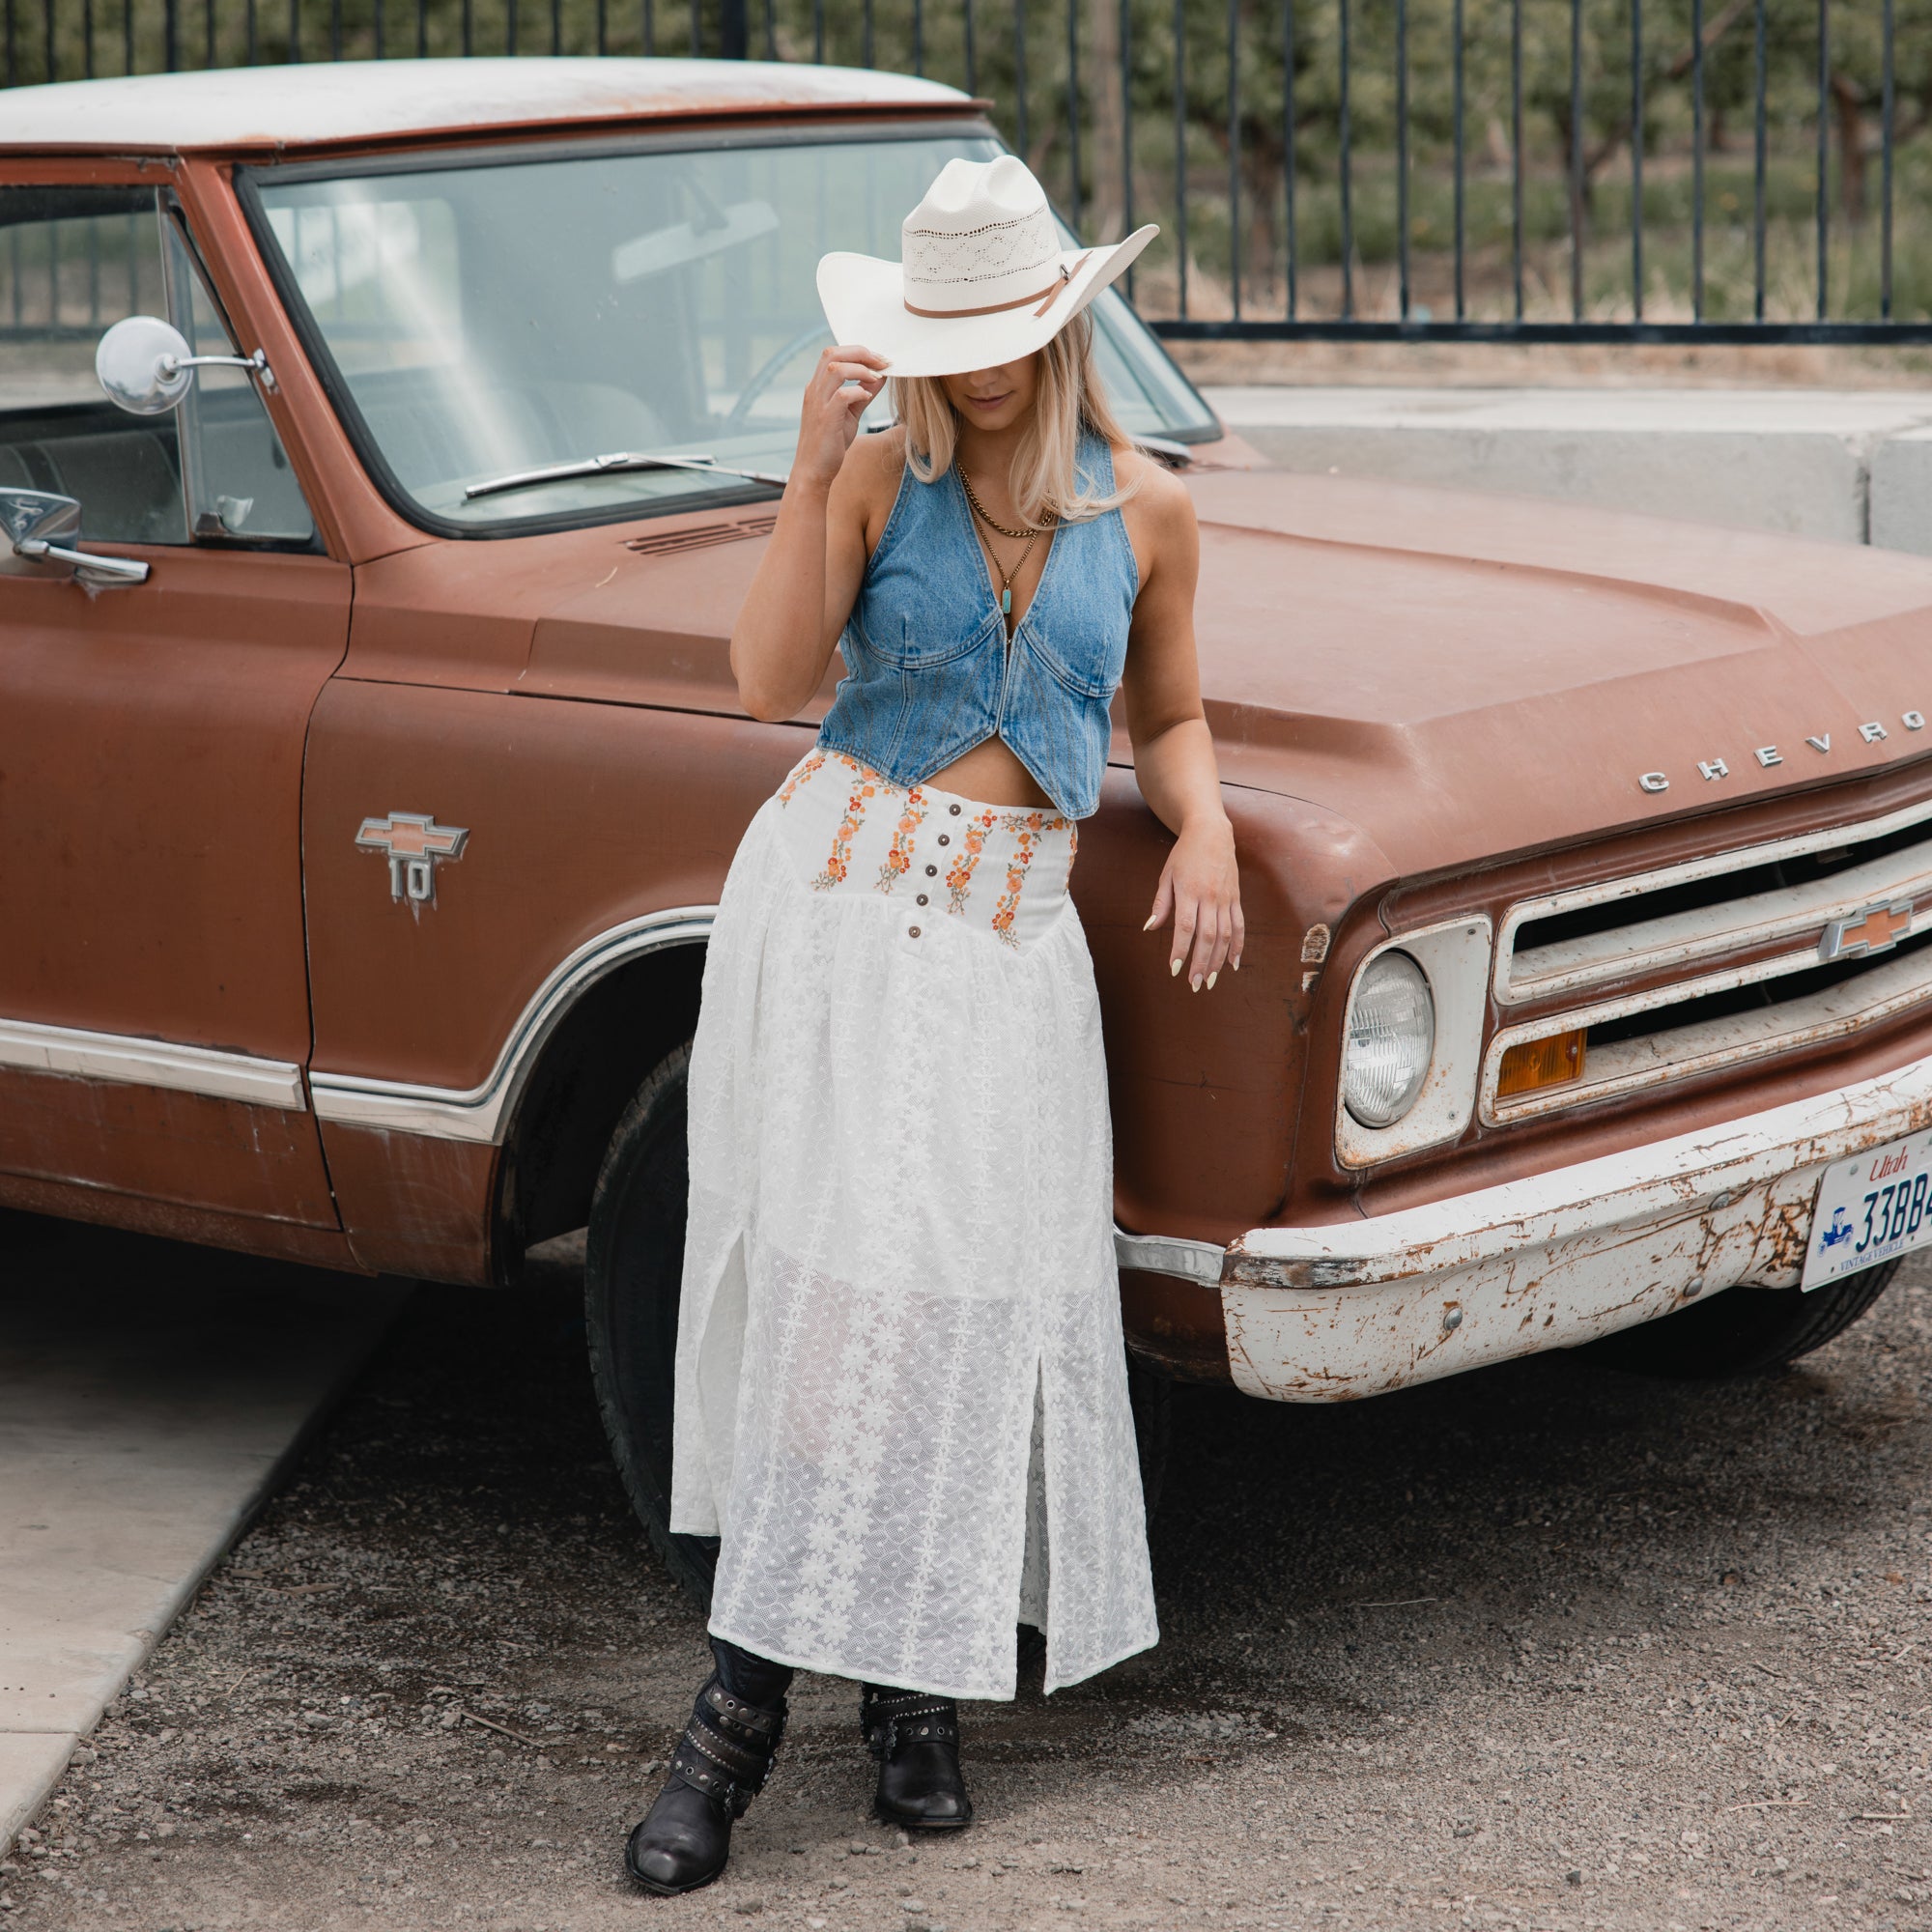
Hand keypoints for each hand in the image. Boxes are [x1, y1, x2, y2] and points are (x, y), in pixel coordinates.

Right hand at [793, 343, 889, 489]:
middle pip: (832, 353)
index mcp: (818, 386)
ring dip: (860, 369)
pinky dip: (858, 392)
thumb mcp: (850, 413)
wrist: (814, 471)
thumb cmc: (830, 444)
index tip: (880, 360)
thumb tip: (880, 376)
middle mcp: (815, 390)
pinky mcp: (825, 418)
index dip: (858, 352)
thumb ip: (862, 393)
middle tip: (882, 362)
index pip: (834, 354)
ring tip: (876, 378)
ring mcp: (818, 403)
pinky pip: (842, 395)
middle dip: (860, 353)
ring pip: (835, 369)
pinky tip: (867, 398)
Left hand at [1144, 814, 1243, 990]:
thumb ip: (1161, 903)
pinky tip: (1232, 964)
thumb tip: (1150, 928)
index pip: (1185, 927)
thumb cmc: (1184, 855)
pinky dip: (1237, 946)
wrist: (1212, 832)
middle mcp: (1210, 897)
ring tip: (1210, 980)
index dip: (1181, 949)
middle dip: (1201, 962)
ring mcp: (1226, 898)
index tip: (1174, 969)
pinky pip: (1239, 926)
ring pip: (1225, 935)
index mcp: (1189, 891)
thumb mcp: (1166, 875)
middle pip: (1207, 936)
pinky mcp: (1236, 898)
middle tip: (1194, 984)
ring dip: (1218, 960)